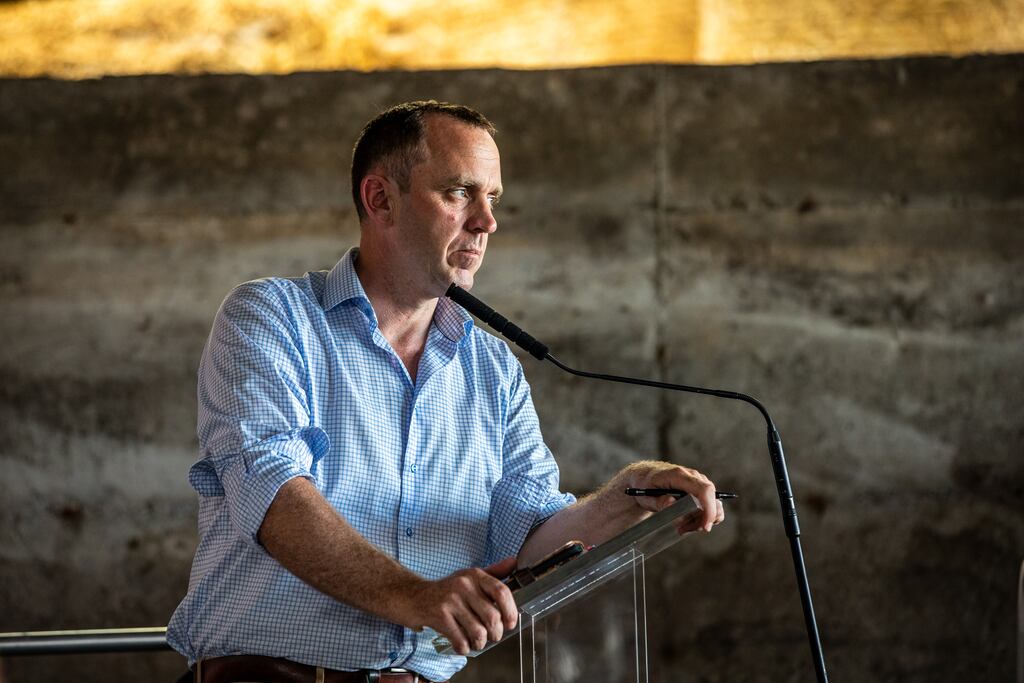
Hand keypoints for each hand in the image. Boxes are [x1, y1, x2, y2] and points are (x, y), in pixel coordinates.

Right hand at [401, 556, 518, 655]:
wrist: (412, 596)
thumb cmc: (445, 590)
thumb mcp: (468, 577)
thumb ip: (493, 571)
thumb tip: (514, 562)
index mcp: (474, 575)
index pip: (501, 591)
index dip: (510, 610)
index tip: (510, 623)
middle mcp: (463, 585)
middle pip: (492, 616)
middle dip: (496, 633)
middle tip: (492, 637)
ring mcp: (450, 600)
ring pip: (478, 631)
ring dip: (480, 643)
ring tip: (477, 642)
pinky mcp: (439, 616)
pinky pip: (461, 640)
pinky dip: (464, 648)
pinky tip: (462, 645)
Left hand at [621, 460, 724, 531]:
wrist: (645, 476)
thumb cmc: (645, 485)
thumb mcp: (646, 495)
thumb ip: (659, 501)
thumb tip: (672, 504)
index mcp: (679, 475)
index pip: (704, 490)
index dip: (709, 509)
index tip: (705, 526)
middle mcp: (693, 476)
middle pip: (711, 500)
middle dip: (702, 520)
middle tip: (683, 530)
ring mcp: (698, 482)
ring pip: (712, 505)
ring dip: (700, 521)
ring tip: (681, 528)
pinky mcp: (699, 489)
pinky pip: (709, 505)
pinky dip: (701, 518)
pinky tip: (687, 523)